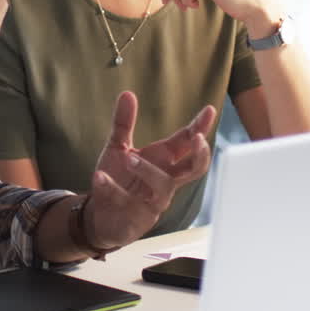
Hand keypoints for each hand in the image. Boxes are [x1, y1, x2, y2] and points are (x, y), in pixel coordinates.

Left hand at [86, 92, 215, 249]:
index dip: (200, 127)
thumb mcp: (118, 147)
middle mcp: (165, 180)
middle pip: (195, 169)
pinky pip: (128, 201)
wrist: (99, 215)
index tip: (209, 110)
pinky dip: (112, 188)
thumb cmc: (118, 180)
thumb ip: (124, 123)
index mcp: (164, 160)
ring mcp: (155, 200)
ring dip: (147, 170)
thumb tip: (128, 93)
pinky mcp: (138, 217)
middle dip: (200, 154)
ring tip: (128, 159)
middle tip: (197, 139)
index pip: (187, 142)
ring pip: (164, 185)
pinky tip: (99, 176)